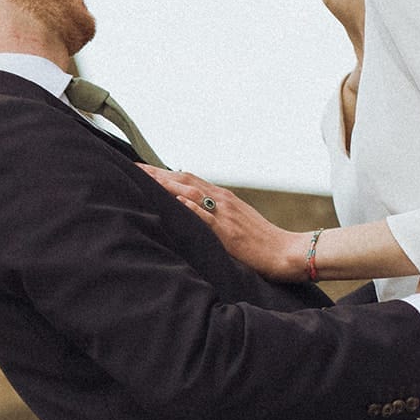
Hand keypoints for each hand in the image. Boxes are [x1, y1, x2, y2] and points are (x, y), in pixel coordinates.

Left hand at [139, 165, 299, 278]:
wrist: (286, 252)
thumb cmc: (260, 240)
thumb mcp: (235, 220)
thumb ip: (214, 212)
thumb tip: (189, 208)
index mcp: (222, 197)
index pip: (187, 178)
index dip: (163, 172)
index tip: (141, 168)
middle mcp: (222, 200)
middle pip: (185, 179)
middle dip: (158, 173)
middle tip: (133, 167)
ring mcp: (226, 215)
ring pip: (193, 192)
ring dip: (168, 183)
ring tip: (145, 177)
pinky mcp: (230, 233)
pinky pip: (209, 218)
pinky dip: (194, 208)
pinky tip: (178, 201)